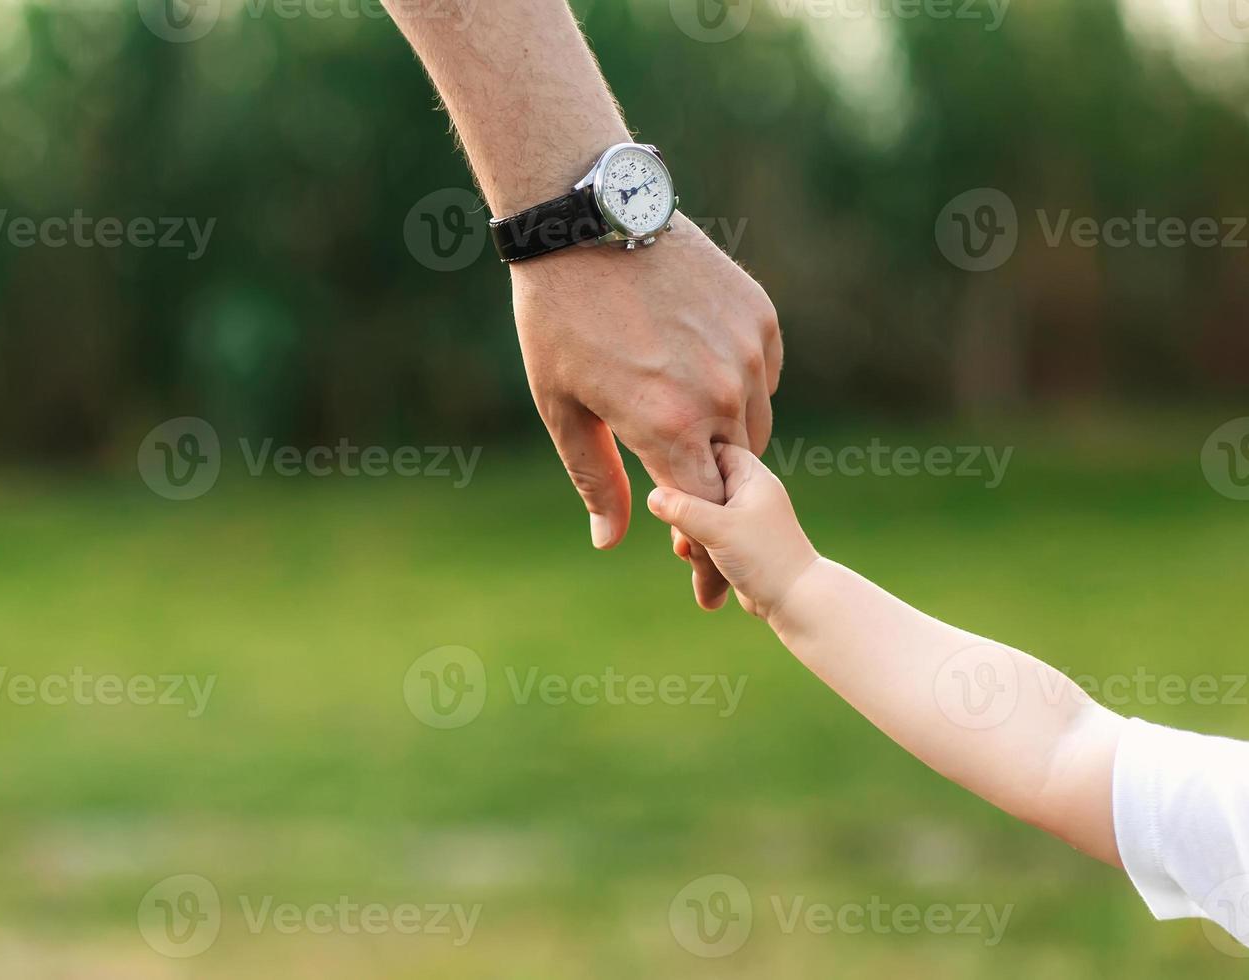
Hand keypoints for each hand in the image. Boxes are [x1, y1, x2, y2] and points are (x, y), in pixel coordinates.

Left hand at [510, 213, 782, 608]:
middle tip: (696, 518)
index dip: (708, 557)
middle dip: (719, 500)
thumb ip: (594, 477)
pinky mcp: (760, 316)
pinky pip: (763, 376)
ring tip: (694, 442)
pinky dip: (742, 391)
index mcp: (667, 426)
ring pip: (755, 424)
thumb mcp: (562, 405)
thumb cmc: (558, 317)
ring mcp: (747, 352)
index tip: (709, 587)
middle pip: (736, 474)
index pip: (706, 514)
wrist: (589, 219)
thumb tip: (610, 539)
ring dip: (728, 443)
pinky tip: (707, 384)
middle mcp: (720, 394)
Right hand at [645, 444, 818, 619]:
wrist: (794, 600)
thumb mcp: (717, 528)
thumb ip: (682, 509)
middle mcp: (750, 492)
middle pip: (702, 484)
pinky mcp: (739, 541)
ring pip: (702, 512)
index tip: (672, 482)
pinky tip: (693, 561)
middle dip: (684, 509)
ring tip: (688, 551)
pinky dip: (699, 545)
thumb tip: (652, 496)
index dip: (691, 463)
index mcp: (752, 477)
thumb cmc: (763, 556)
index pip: (714, 450)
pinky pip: (709, 533)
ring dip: (689, 532)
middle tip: (682, 530)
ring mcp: (745, 517)